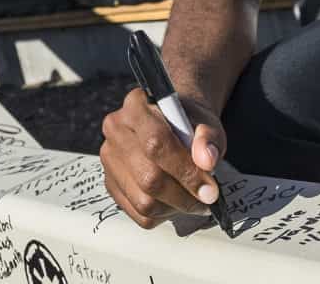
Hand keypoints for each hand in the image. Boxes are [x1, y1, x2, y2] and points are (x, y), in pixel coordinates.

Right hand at [100, 87, 226, 228]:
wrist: (172, 123)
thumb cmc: (187, 123)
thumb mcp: (205, 123)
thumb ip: (208, 138)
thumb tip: (207, 161)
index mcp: (136, 106)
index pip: (156, 143)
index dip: (185, 171)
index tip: (210, 189)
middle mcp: (116, 129)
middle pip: (148, 177)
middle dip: (183, 195)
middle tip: (207, 198)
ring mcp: (109, 157)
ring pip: (142, 200)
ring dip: (174, 207)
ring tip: (193, 199)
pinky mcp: (110, 181)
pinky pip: (137, 212)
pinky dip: (161, 214)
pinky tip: (175, 201)